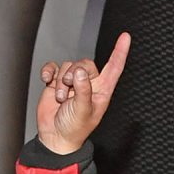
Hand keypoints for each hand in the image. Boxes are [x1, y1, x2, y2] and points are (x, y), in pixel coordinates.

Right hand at [36, 32, 130, 153]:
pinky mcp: (56, 82)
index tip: (126, 37)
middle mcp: (89, 84)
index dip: (119, 52)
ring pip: (67, 66)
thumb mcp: (83, 111)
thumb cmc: (74, 129)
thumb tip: (80, 71)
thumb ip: (83, 90)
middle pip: (84, 63)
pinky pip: (53, 67)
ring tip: (62, 100)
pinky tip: (47, 81)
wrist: (55, 137)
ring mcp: (72, 82)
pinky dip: (49, 72)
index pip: (114, 67)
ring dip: (61, 81)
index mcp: (102, 91)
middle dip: (74, 75)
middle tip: (69, 94)